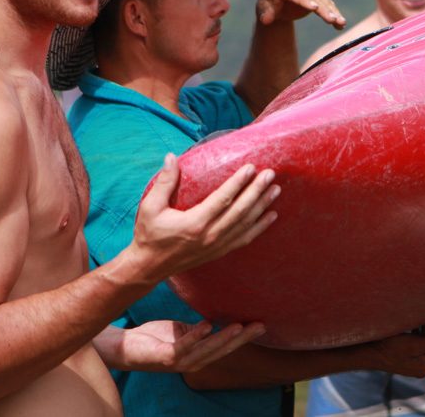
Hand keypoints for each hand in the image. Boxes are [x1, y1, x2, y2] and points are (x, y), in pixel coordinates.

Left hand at [118, 320, 266, 372]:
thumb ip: (197, 328)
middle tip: (260, 326)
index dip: (243, 336)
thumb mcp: (181, 330)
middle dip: (242, 339)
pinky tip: (206, 324)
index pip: (225, 345)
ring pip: (206, 351)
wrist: (123, 347)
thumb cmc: (153, 338)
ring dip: (223, 339)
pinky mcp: (164, 358)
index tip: (261, 323)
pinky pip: (183, 347)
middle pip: (221, 350)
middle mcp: (192, 361)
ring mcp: (178, 362)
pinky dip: (195, 337)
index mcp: (198, 354)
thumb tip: (215, 317)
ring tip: (239, 326)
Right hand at [133, 154, 279, 279]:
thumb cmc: (149, 234)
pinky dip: (260, 227)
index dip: (238, 183)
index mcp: (195, 223)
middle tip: (270, 174)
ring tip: (275, 190)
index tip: (251, 168)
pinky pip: (244, 239)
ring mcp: (217, 245)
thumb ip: (164, 182)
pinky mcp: (219, 252)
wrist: (149, 267)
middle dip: (257, 191)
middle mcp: (210, 235)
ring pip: (246, 224)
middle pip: (240, 211)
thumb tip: (172, 157)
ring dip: (262, 206)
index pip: (223, 199)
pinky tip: (271, 216)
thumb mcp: (150, 207)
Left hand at [255, 0, 345, 28]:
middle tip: (332, 20)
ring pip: (324, 1)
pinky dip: (334, 14)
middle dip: (323, 9)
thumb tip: (266, 20)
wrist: (276, 4)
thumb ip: (264, 14)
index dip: (305, 0)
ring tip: (341, 23)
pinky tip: (340, 25)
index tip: (314, 8)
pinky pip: (328, 6)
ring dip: (333, 12)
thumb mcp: (263, 9)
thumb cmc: (268, 6)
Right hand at [359, 323, 424, 377]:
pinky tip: (411, 323)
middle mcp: (420, 365)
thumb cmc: (387, 347)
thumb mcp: (411, 344)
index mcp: (424, 365)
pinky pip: (417, 343)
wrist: (365, 352)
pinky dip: (418, 333)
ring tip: (422, 316)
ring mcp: (412, 361)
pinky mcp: (404, 355)